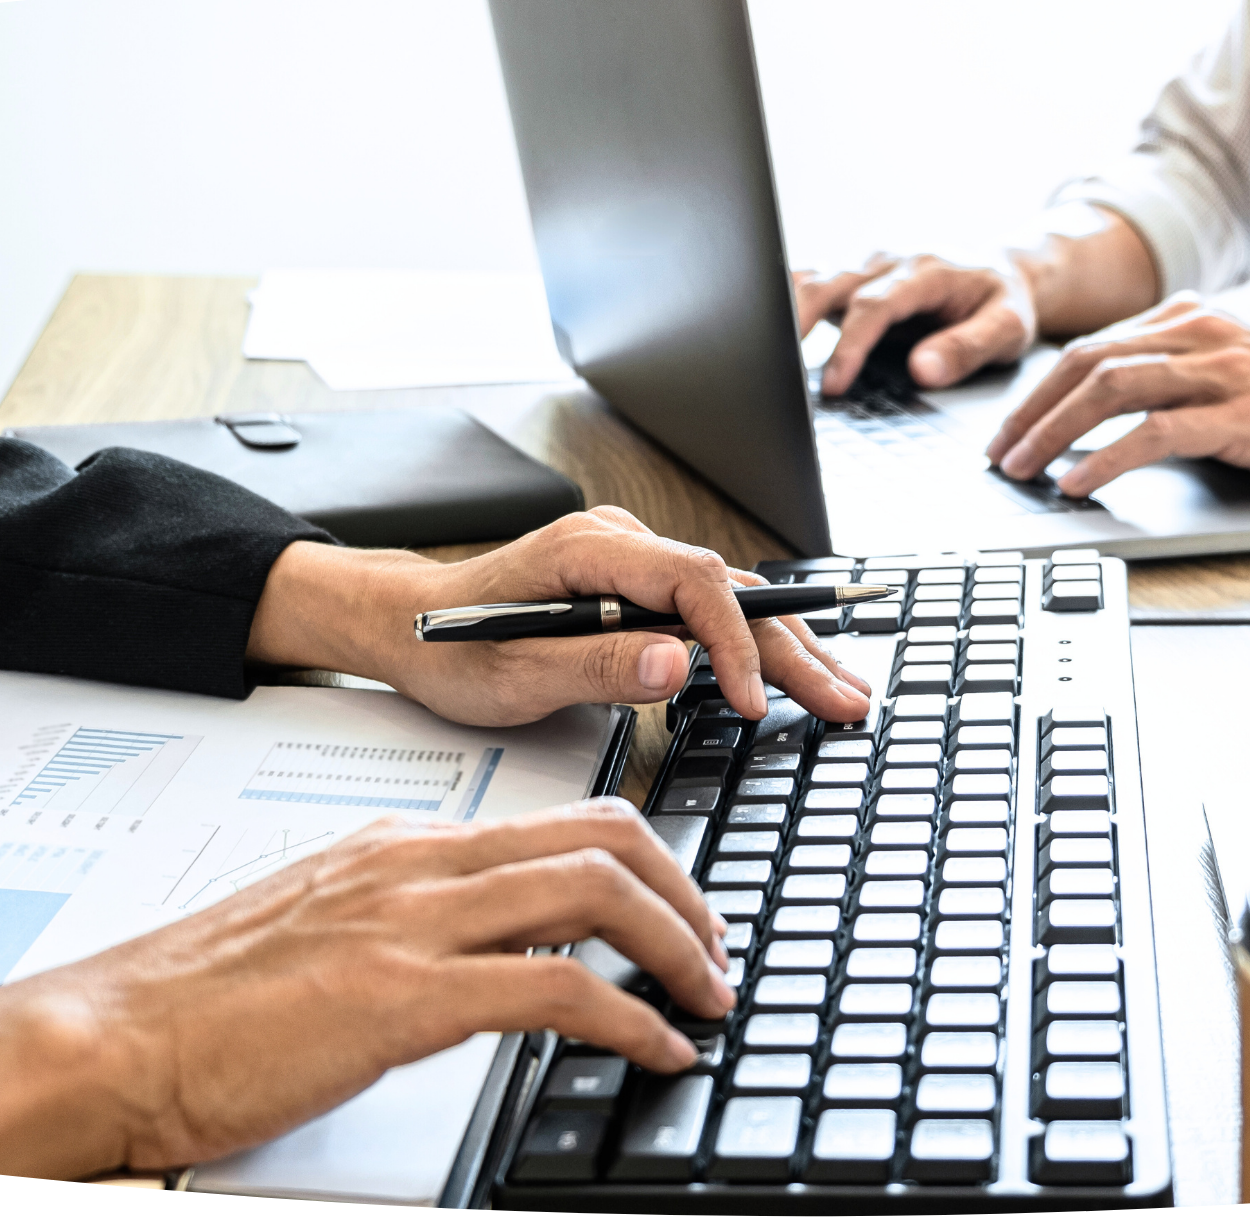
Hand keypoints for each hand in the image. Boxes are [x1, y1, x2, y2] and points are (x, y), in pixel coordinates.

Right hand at [0, 801, 735, 1175]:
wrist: (107, 1039)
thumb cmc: (196, 1001)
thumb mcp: (320, 930)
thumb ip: (405, 924)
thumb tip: (482, 952)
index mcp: (402, 846)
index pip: (558, 824)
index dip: (641, 863)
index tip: (679, 911)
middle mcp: (420, 867)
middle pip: (602, 840)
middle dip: (683, 893)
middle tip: (717, 952)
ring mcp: (415, 924)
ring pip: (597, 896)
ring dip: (679, 949)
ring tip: (708, 999)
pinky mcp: (407, 997)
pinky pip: (560, 992)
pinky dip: (632, 1021)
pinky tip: (659, 1052)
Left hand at [246, 506, 874, 726]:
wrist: (403, 625)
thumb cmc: (447, 646)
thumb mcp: (510, 670)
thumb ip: (595, 666)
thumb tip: (677, 662)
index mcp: (592, 551)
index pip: (694, 582)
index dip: (735, 641)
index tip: (755, 701)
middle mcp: (621, 547)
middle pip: (729, 591)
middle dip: (793, 649)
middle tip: (847, 700)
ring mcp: (632, 567)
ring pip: (729, 602)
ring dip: (786, 649)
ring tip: (842, 692)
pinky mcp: (634, 593)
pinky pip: (708, 613)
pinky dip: (753, 648)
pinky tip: (791, 673)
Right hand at [792, 203, 1161, 395]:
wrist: (1005, 272)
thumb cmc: (1004, 303)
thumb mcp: (1007, 329)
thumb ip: (966, 348)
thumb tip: (922, 370)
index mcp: (927, 270)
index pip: (876, 305)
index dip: (850, 345)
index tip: (835, 384)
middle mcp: (889, 261)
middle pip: (830, 282)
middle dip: (797, 320)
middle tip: (772, 364)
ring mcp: (868, 266)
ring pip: (813, 277)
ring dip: (783, 310)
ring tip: (758, 351)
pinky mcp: (855, 278)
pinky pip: (812, 283)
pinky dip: (785, 303)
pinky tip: (763, 333)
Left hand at [985, 297, 1249, 510]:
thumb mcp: (1229, 376)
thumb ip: (1171, 376)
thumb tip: (1095, 409)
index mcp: (1192, 318)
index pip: (1092, 347)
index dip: (1039, 390)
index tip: (1008, 428)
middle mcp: (1202, 332)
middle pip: (1088, 362)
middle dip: (1031, 410)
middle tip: (998, 452)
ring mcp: (1224, 369)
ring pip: (1111, 389)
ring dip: (1054, 433)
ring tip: (1022, 469)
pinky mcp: (1242, 413)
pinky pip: (1155, 432)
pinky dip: (1105, 459)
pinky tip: (1078, 483)